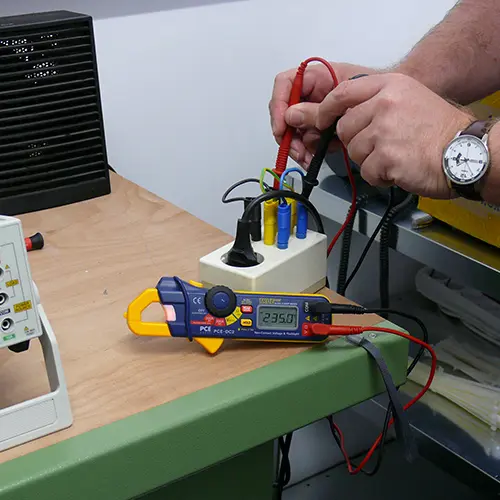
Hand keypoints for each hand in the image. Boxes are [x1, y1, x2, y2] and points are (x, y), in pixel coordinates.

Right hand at [269, 62, 374, 166]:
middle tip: (296, 150)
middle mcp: (311, 94)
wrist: (390, 105)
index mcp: (315, 77)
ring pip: (293, 131)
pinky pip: (305, 140)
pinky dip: (308, 151)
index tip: (281, 128)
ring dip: (298, 147)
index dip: (279, 105)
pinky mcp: (319, 128)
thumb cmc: (374, 90)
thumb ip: (315, 109)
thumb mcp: (343, 99)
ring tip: (308, 158)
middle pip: (285, 113)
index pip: (285, 84)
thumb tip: (290, 117)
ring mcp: (314, 112)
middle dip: (288, 135)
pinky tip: (314, 156)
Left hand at [287, 73, 473, 197]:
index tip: (320, 121)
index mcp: (389, 85)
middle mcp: (385, 104)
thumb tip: (335, 117)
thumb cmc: (437, 129)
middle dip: (356, 142)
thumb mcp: (408, 99)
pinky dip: (380, 177)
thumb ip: (373, 103)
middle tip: (381, 145)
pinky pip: (366, 172)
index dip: (325, 110)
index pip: (341, 93)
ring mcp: (384, 130)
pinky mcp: (386, 157)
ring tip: (396, 156)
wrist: (465, 152)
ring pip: (353, 152)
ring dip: (370, 161)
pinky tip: (399, 169)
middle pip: (344, 128)